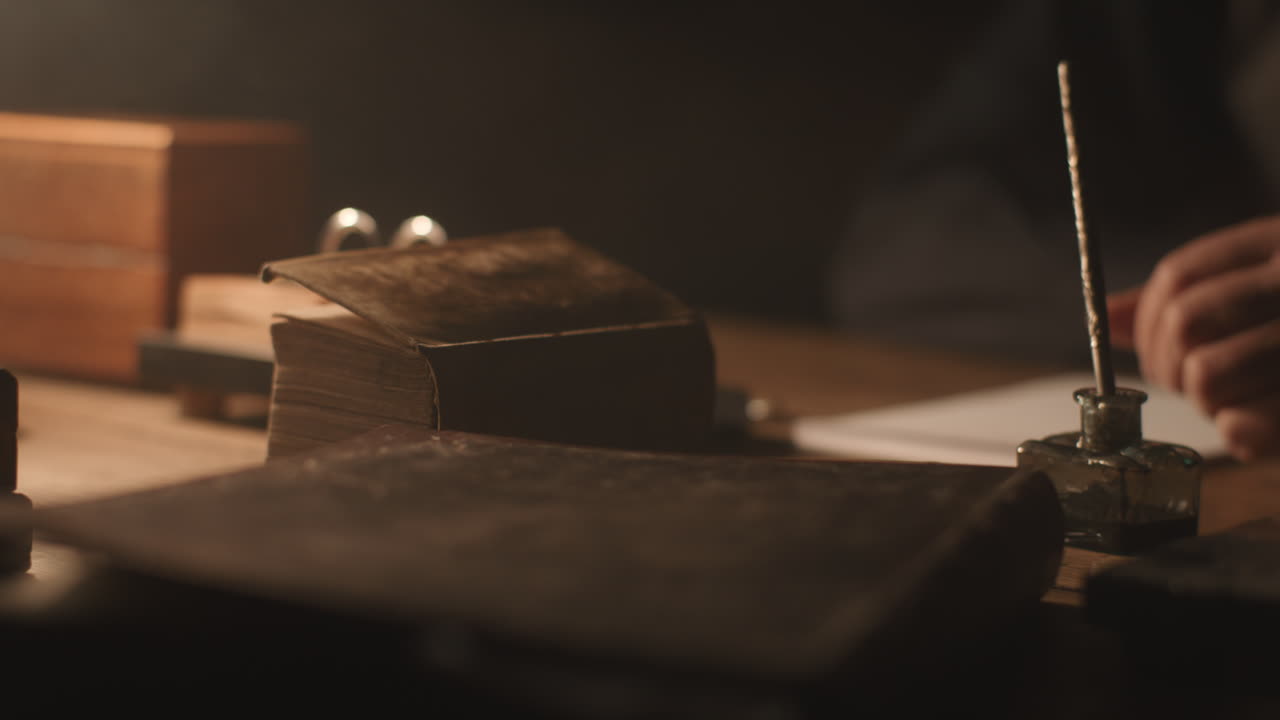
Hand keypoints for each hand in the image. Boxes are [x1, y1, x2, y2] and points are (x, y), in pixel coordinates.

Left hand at [1108, 215, 1279, 460]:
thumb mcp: (1271, 285)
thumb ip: (1195, 296)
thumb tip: (1108, 318)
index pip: (1177, 276)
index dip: (1148, 322)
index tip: (1158, 349)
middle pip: (1184, 322)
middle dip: (1170, 365)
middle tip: (1195, 384)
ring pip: (1207, 373)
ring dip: (1208, 401)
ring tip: (1238, 403)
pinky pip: (1247, 423)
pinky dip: (1242, 433)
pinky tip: (1255, 431)